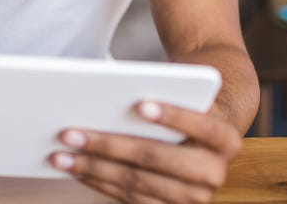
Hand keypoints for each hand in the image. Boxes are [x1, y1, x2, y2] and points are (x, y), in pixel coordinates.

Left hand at [49, 100, 242, 203]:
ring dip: (93, 168)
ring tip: (61, 153)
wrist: (205, 134)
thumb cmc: (188, 105)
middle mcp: (213, 173)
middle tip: (71, 133)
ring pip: (136, 182)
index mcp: (225, 139)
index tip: (139, 105)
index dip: (172, 116)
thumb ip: (167, 93)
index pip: (202, 125)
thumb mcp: (188, 95)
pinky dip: (99, 182)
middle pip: (156, 158)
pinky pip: (129, 199)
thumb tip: (113, 93)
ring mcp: (192, 198)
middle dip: (109, 145)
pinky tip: (76, 168)